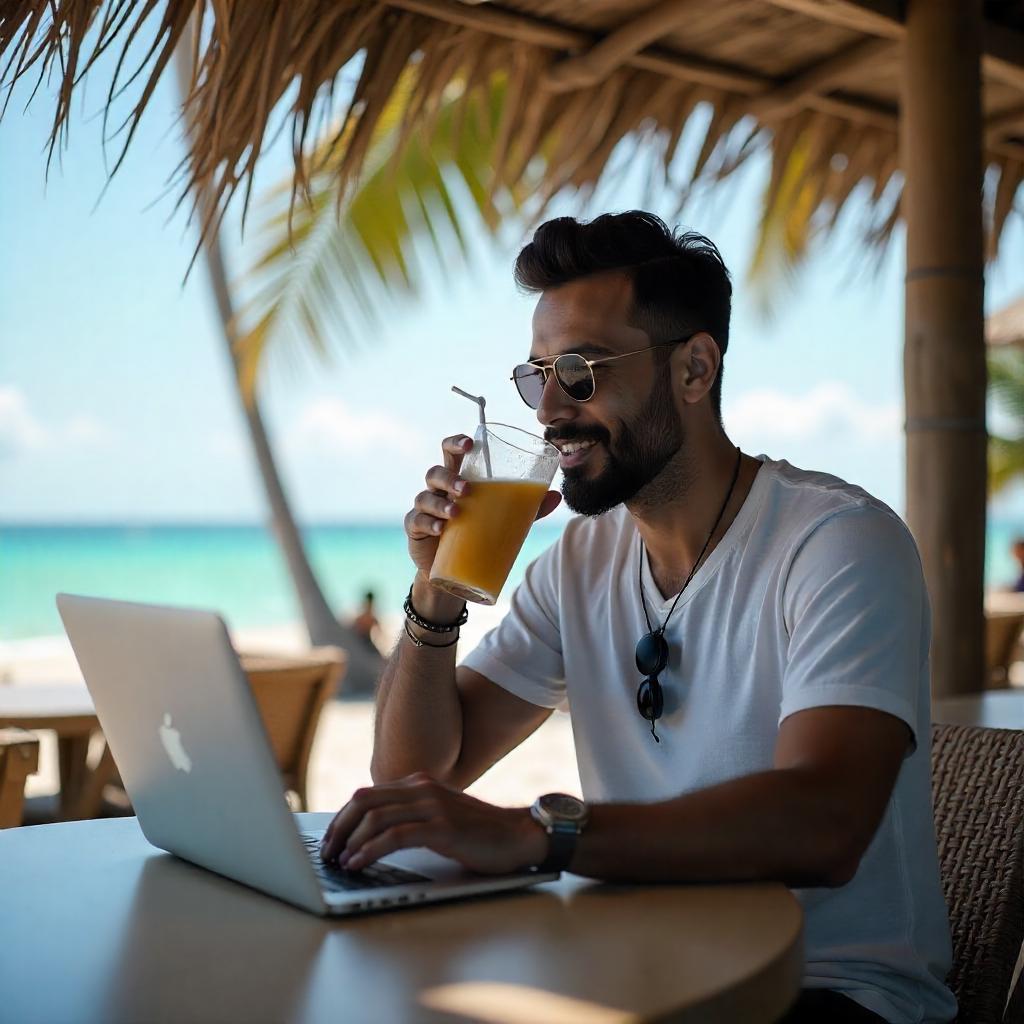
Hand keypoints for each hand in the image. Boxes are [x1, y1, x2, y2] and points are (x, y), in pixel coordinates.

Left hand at [319, 772, 547, 874]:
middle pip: (364, 801)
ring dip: (350, 842)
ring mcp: (433, 806)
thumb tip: (371, 836)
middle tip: (326, 853)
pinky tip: (360, 864)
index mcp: (419, 784)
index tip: (329, 841)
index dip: (342, 818)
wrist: (519, 835)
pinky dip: (370, 850)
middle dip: (338, 828)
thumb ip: (412, 816)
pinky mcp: (443, 828)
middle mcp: (423, 788)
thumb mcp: (439, 816)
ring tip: (340, 862)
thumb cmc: (478, 832)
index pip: (367, 795)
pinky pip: (395, 836)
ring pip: (376, 817)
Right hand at [405, 435, 561, 579]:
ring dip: (440, 502)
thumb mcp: (504, 519)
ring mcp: (425, 509)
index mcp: (459, 479)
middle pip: (436, 471)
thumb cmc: (477, 534)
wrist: (454, 573)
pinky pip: (417, 520)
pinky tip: (441, 529)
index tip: (470, 443)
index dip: (456, 442)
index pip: (452, 452)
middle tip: (467, 489)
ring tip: (456, 512)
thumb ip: (527, 508)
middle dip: (450, 477)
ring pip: (425, 496)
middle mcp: (439, 490)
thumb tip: (556, 496)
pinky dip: (429, 523)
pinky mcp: (416, 530)